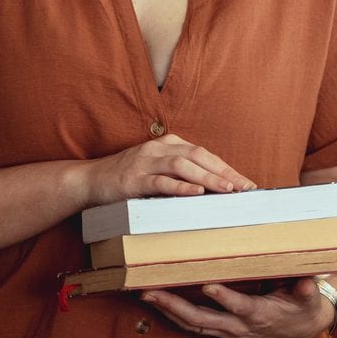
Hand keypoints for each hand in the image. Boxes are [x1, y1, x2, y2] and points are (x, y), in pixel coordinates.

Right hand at [89, 133, 256, 203]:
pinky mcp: (133, 180)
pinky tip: (196, 193)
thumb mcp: (156, 169)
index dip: (227, 168)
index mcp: (168, 144)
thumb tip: (214, 188)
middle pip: (198, 156)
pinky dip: (180, 187)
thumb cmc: (127, 177)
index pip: (204, 154)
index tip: (247, 184)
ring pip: (183, 166)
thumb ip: (180, 173)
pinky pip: (160, 182)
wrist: (89, 180)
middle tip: (245, 188)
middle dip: (224, 173)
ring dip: (208, 178)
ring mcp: (145, 163)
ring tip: (227, 191)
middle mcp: (158, 148)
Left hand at [140, 275, 333, 337]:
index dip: (225, 298)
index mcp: (260, 315)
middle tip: (153, 292)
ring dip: (167, 311)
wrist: (300, 328)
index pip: (240, 307)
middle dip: (176, 306)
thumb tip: (308, 283)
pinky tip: (155, 302)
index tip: (209, 286)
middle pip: (203, 319)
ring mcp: (227, 331)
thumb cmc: (302, 305)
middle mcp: (239, 326)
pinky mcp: (220, 331)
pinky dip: (172, 316)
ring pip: (192, 324)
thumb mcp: (308, 298)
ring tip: (145, 294)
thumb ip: (306, 290)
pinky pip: (191, 326)